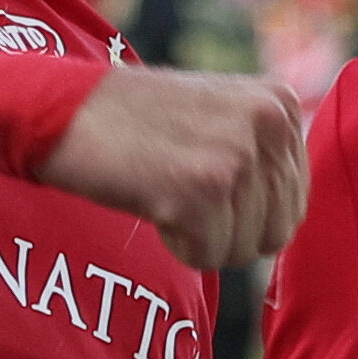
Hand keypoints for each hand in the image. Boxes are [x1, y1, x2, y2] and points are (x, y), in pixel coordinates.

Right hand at [35, 66, 306, 267]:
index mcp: (279, 101)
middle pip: (278, 230)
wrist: (63, 109)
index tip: (200, 182)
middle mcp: (269, 122)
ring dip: (201, 238)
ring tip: (164, 191)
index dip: (245, 213)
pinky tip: (152, 203)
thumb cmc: (136, 122)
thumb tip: (289, 222)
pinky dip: (178, 247)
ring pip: (245, 249)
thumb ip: (261, 152)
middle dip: (229, 231)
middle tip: (180, 194)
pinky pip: (210, 257)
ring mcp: (238, 155)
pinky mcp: (203, 189)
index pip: (294, 200)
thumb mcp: (219, 114)